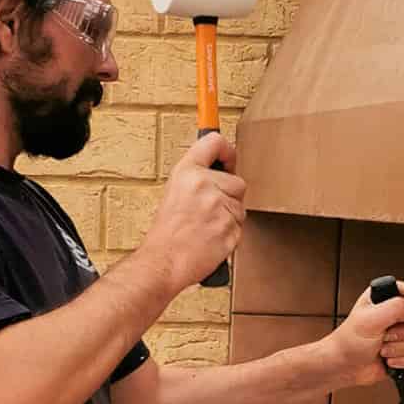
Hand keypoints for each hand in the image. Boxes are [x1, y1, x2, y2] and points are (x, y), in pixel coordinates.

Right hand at [140, 131, 244, 293]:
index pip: (214, 142)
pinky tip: (211, 239)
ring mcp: (219, 207)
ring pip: (240, 207)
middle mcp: (204, 185)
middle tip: (208, 211)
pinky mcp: (229, 228)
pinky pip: (239, 227)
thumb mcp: (174, 191)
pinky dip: (229, 234)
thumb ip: (197, 177)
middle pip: (237, 182)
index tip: (229, 159)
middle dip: (229, 197)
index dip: (227, 151)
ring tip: (206, 227)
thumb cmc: (166, 233)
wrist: (164, 261)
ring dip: (229, 217)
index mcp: (187, 172)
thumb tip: (220, 168)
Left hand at [328, 280, 403, 387]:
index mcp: (386, 297)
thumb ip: (395, 308)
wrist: (344, 367)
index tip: (396, 319)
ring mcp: (401, 331)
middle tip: (384, 336)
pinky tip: (388, 360)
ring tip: (382, 349)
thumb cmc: (349, 341)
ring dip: (401, 349)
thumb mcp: (370, 319)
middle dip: (402, 334)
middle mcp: (396, 313)